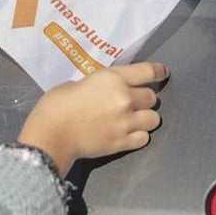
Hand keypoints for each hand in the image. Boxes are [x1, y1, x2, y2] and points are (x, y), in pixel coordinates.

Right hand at [18, 62, 167, 175]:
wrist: (51, 135)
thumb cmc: (56, 105)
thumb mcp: (77, 83)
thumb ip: (97, 85)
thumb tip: (103, 92)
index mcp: (112, 79)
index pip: (146, 72)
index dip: (158, 71)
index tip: (164, 72)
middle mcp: (125, 98)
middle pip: (152, 97)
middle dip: (145, 99)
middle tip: (134, 103)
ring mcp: (126, 122)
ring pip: (154, 119)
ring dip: (146, 118)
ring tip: (135, 120)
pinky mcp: (123, 143)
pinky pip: (144, 138)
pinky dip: (139, 136)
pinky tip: (130, 134)